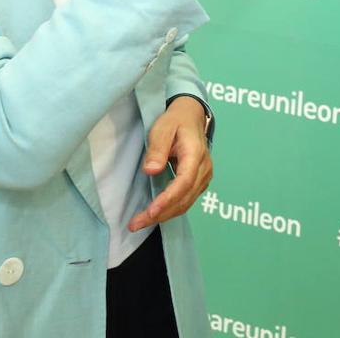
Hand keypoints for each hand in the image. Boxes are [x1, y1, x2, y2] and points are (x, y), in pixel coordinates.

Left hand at [127, 97, 212, 231]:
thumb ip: (157, 149)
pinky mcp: (199, 182)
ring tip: (139, 223)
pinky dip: (170, 210)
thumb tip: (151, 171)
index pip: (184, 182)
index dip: (168, 199)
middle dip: (160, 214)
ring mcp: (204, 177)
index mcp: (196, 154)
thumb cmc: (175, 121)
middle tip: (135, 224)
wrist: (191, 116)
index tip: (151, 211)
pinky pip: (186, 200)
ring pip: (186, 203)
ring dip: (164, 215)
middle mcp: (204, 169)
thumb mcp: (163, 128)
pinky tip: (154, 214)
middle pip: (184, 198)